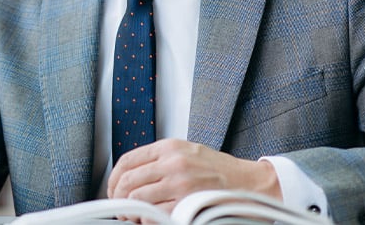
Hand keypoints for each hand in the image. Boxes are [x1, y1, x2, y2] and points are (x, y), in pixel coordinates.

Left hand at [107, 139, 281, 212]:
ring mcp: (180, 182)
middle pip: (127, 180)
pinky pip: (155, 213)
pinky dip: (147, 219)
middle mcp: (173, 162)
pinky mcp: (188, 202)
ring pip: (138, 198)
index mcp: (169, 147)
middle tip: (122, 208)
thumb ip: (160, 159)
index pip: (127, 161)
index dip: (114, 179)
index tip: (113, 190)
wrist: (251, 183)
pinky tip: (149, 221)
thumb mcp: (187, 152)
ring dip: (131, 211)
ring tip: (134, 217)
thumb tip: (130, 176)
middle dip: (119, 198)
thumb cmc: (219, 171)